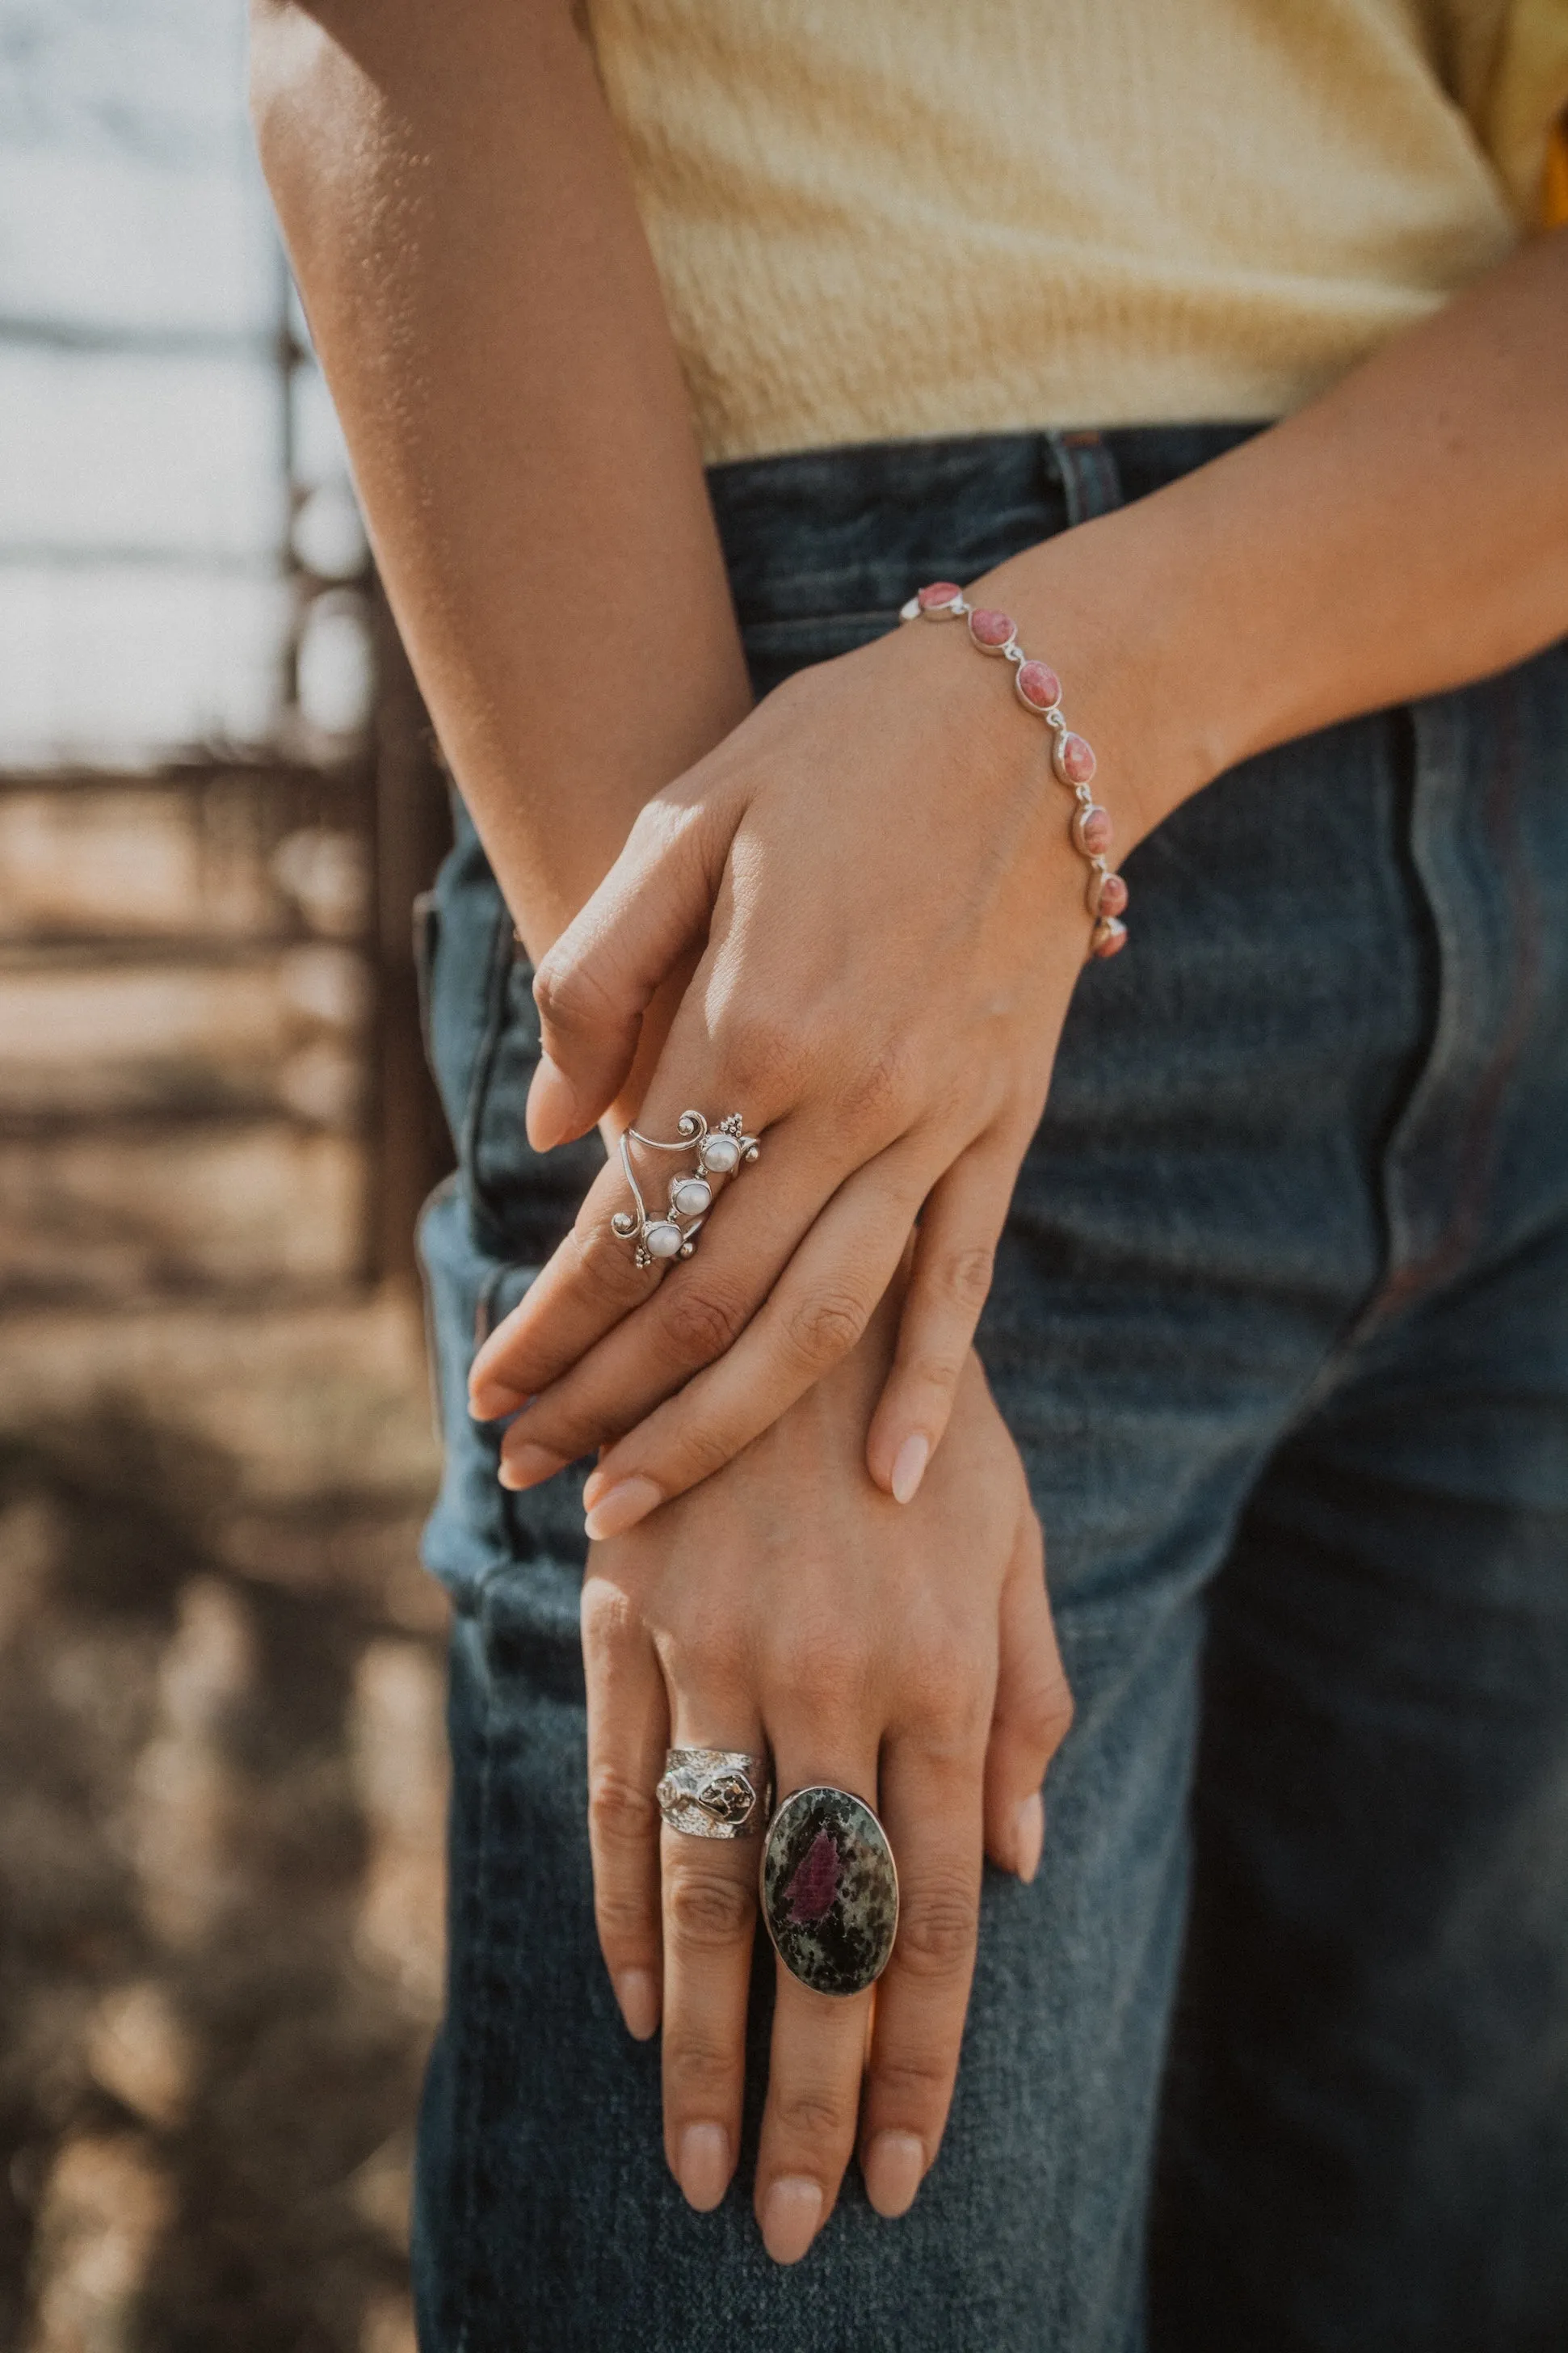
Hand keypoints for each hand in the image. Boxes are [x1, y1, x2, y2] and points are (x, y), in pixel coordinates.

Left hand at [471, 577, 1139, 1528]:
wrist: (1041, 718)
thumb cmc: (834, 753)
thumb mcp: (684, 823)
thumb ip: (599, 978)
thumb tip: (550, 1128)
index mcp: (752, 1023)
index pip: (627, 1221)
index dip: (550, 1320)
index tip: (488, 1387)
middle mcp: (851, 1098)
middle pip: (711, 1302)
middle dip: (607, 1404)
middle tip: (529, 1472)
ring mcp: (940, 1121)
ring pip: (823, 1321)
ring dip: (722, 1429)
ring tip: (640, 1504)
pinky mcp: (1003, 1124)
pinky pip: (962, 1279)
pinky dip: (927, 1387)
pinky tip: (890, 1481)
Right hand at [581, 1324, 1071, 2262]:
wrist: (779, 1261)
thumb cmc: (924, 1414)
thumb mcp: (1014, 1535)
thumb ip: (1027, 1696)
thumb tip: (1016, 1866)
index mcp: (946, 1670)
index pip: (934, 1912)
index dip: (918, 2059)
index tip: (900, 2178)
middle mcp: (833, 1679)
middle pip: (815, 1930)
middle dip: (803, 2096)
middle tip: (782, 2228)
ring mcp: (718, 1648)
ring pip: (705, 1888)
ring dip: (697, 2044)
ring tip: (689, 2165)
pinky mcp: (628, 1615)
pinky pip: (618, 1788)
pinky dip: (620, 1909)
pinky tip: (628, 2001)